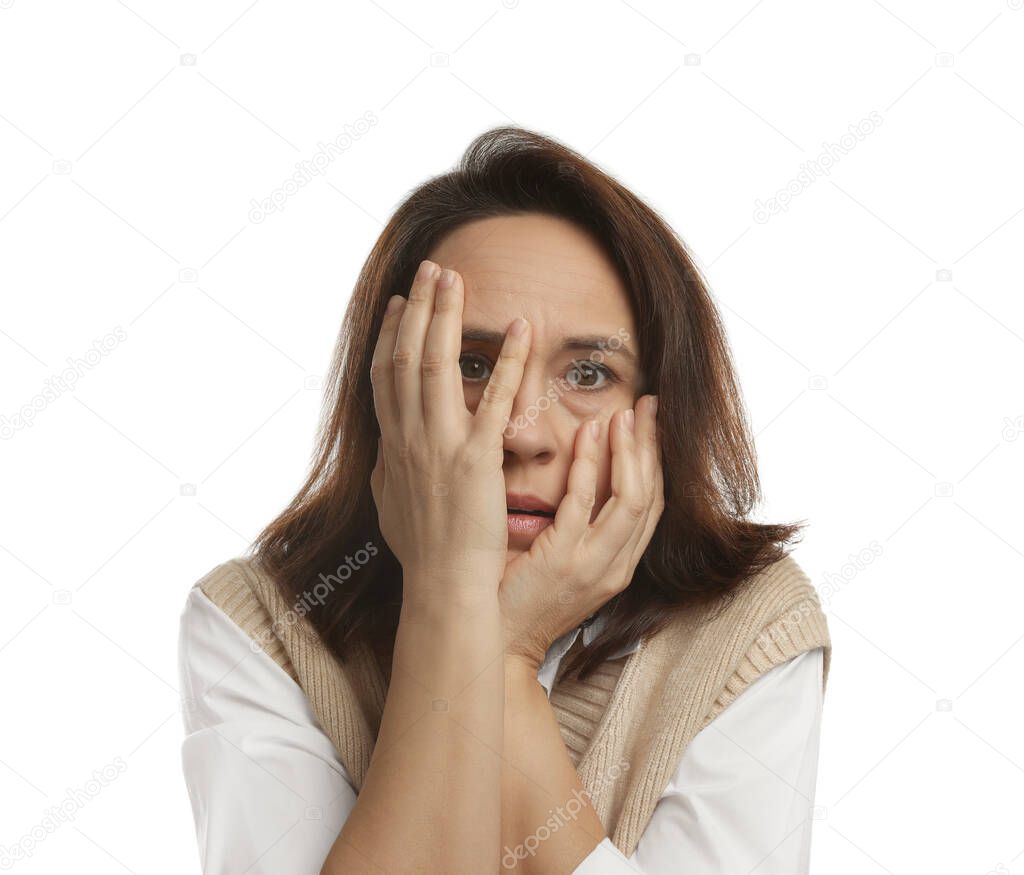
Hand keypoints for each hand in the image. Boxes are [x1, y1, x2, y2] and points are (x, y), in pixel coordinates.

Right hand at [369, 260, 530, 607]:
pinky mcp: (477, 459)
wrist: (442, 587)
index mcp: (392, 446)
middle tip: (430, 268)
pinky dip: (507, 360)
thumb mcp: (392, 505)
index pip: (385, 375)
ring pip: (436, 364)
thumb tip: (385, 452)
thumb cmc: (423, 554)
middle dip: (417, 307)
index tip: (399, 302)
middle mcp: (408, 437)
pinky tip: (521, 329)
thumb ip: (390, 471)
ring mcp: (440, 445)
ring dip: (445, 315)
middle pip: (405, 355)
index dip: (390, 333)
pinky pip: (494, 399)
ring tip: (454, 277)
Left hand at [498, 395, 663, 669]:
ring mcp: (592, 565)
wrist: (492, 643)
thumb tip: (576, 478)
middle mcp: (614, 566)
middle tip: (652, 405)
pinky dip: (591, 465)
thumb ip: (574, 526)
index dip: (655, 461)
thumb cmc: (516, 597)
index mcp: (615, 565)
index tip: (650, 424)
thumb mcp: (558, 561)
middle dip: (654, 447)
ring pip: (631, 498)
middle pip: (651, 495)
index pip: (650, 504)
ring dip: (630, 450)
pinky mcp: (563, 562)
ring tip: (627, 412)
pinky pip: (584, 504)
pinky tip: (589, 434)